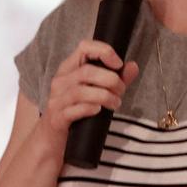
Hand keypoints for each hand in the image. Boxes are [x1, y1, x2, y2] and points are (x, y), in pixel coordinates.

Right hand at [37, 39, 138, 159]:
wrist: (54, 138)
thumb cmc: (77, 110)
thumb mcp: (96, 91)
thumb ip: (116, 78)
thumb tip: (133, 66)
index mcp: (69, 68)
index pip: (84, 47)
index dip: (104, 51)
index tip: (119, 64)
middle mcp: (60, 81)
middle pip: (87, 71)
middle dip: (111, 80)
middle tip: (121, 91)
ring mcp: (57, 99)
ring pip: (81, 91)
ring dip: (105, 96)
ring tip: (115, 103)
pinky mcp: (58, 118)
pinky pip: (75, 110)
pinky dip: (90, 109)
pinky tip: (99, 111)